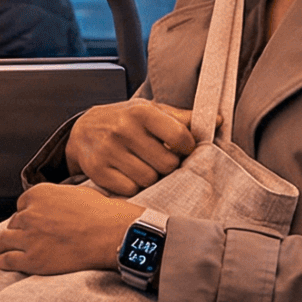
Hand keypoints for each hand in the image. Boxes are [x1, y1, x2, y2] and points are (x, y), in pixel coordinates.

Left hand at [0, 184, 138, 275]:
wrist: (111, 234)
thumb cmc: (101, 213)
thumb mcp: (77, 193)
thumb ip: (58, 197)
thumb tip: (56, 203)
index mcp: (39, 194)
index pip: (22, 205)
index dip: (28, 214)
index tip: (33, 222)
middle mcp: (29, 213)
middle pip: (14, 222)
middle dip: (20, 230)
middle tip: (27, 238)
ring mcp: (29, 237)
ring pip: (3, 240)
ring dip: (4, 244)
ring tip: (3, 250)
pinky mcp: (32, 259)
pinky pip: (7, 260)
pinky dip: (2, 261)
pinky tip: (3, 262)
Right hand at [63, 100, 196, 197]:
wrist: (82, 130)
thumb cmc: (124, 120)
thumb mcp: (151, 111)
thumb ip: (183, 118)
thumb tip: (218, 121)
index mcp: (142, 112)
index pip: (180, 138)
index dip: (185, 147)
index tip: (179, 147)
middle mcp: (124, 129)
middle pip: (167, 164)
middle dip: (167, 165)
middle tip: (158, 158)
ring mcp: (108, 150)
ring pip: (149, 180)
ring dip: (150, 177)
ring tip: (142, 166)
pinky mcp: (97, 170)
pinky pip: (130, 190)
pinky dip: (132, 186)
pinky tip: (127, 174)